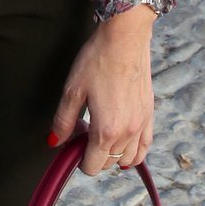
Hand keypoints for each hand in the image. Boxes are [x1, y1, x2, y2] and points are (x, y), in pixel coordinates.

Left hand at [49, 4, 155, 175]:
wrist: (125, 39)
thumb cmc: (97, 61)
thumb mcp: (72, 90)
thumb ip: (63, 121)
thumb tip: (55, 142)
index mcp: (106, 131)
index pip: (92, 166)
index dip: (77, 159)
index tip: (71, 141)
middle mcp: (127, 133)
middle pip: (108, 163)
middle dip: (92, 154)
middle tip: (82, 130)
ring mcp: (141, 125)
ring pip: (128, 159)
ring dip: (112, 154)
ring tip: (100, 133)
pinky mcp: (150, 114)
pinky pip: (145, 146)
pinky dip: (134, 151)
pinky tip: (122, 141)